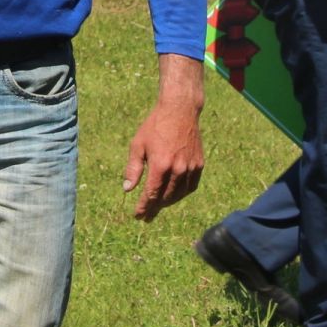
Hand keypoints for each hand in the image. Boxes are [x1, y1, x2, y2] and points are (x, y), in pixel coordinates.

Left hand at [124, 54, 204, 220]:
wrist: (180, 110)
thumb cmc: (155, 126)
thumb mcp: (138, 145)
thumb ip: (133, 169)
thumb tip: (127, 189)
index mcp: (160, 165)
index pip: (151, 194)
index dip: (144, 207)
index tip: (138, 215)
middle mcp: (177, 169)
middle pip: (165, 198)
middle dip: (154, 208)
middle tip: (146, 215)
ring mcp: (190, 167)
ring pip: (179, 194)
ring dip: (168, 203)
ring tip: (158, 207)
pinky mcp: (199, 164)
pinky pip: (191, 186)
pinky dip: (182, 194)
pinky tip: (174, 196)